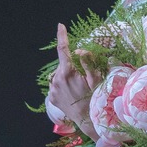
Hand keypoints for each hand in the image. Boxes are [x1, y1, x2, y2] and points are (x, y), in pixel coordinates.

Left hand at [47, 23, 101, 139]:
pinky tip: (72, 93)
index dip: (62, 36)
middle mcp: (57, 80)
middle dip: (70, 65)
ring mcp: (53, 89)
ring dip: (66, 75)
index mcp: (68, 72)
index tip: (60, 25)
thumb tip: (79, 51)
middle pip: (62, 64)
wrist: (88, 120)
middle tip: (82, 77)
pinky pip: (56, 85)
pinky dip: (62, 85)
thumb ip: (87, 62)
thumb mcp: (96, 78)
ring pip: (58, 75)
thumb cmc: (94, 98)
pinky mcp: (51, 97)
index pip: (63, 49)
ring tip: (77, 87)